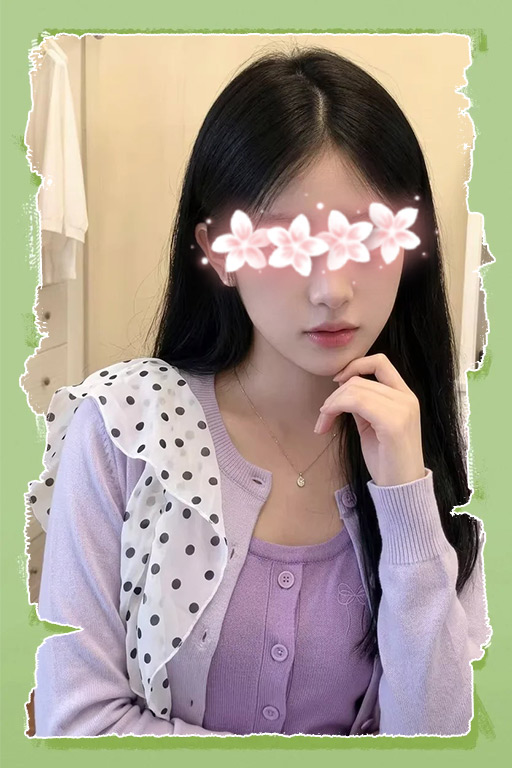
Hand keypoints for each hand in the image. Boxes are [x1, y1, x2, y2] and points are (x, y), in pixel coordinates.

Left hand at [314, 353, 426, 486]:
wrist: (401, 488)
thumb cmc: (387, 461)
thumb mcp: (372, 426)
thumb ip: (363, 406)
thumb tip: (342, 390)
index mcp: (405, 396)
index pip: (380, 362)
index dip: (355, 365)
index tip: (337, 381)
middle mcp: (407, 398)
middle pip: (359, 379)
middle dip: (334, 395)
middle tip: (323, 415)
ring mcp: (402, 409)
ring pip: (354, 389)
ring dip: (331, 404)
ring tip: (323, 422)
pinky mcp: (393, 423)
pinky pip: (357, 402)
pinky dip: (335, 408)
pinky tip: (327, 423)